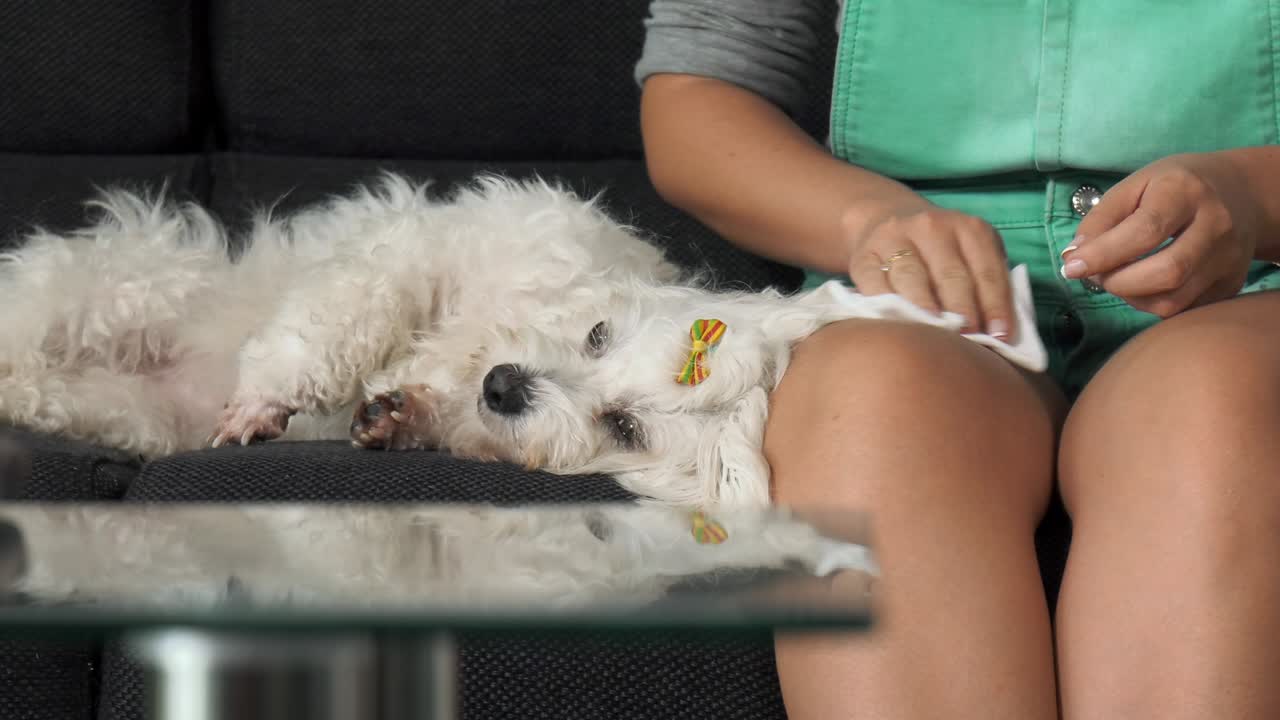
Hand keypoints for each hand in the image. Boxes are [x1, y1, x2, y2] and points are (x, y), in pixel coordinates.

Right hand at [845, 199, 1013, 338]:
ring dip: (925, 308)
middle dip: (962, 311)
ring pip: (912, 277)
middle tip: (968, 340)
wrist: (887, 220)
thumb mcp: (971, 255)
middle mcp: (932, 227)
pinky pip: (874, 283)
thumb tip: (997, 334)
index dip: (994, 305)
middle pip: (951, 275)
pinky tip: (895, 324)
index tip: (999, 336)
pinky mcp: (864, 256)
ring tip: (934, 334)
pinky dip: (884, 304)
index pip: (987, 271)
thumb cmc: (940, 253)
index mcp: (969, 229)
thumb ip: (985, 285)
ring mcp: (894, 238)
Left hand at [1062, 153, 1261, 317]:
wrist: (1240, 193)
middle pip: (1166, 272)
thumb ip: (1101, 219)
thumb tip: (1076, 257)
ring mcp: (1229, 258)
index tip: (1072, 267)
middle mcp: (1216, 225)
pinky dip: (1151, 304)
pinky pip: (1182, 309)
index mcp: (1186, 192)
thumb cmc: (1174, 188)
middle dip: (1117, 282)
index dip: (1104, 254)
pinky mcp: (1231, 284)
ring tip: (1117, 278)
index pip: (1145, 231)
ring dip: (1131, 297)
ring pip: (1173, 300)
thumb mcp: (1134, 186)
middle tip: (1095, 274)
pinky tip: (1142, 285)